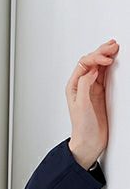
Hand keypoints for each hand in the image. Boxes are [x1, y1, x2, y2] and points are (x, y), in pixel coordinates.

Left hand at [65, 38, 119, 168]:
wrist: (89, 142)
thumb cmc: (82, 128)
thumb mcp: (81, 105)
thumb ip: (84, 85)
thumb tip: (91, 70)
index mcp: (73, 87)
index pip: (84, 64)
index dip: (96, 58)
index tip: (107, 59)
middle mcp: (81, 86)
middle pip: (91, 63)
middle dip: (101, 52)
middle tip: (113, 46)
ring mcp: (91, 89)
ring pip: (98, 67)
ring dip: (106, 56)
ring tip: (114, 48)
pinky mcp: (100, 94)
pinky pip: (104, 75)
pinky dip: (110, 67)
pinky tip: (114, 61)